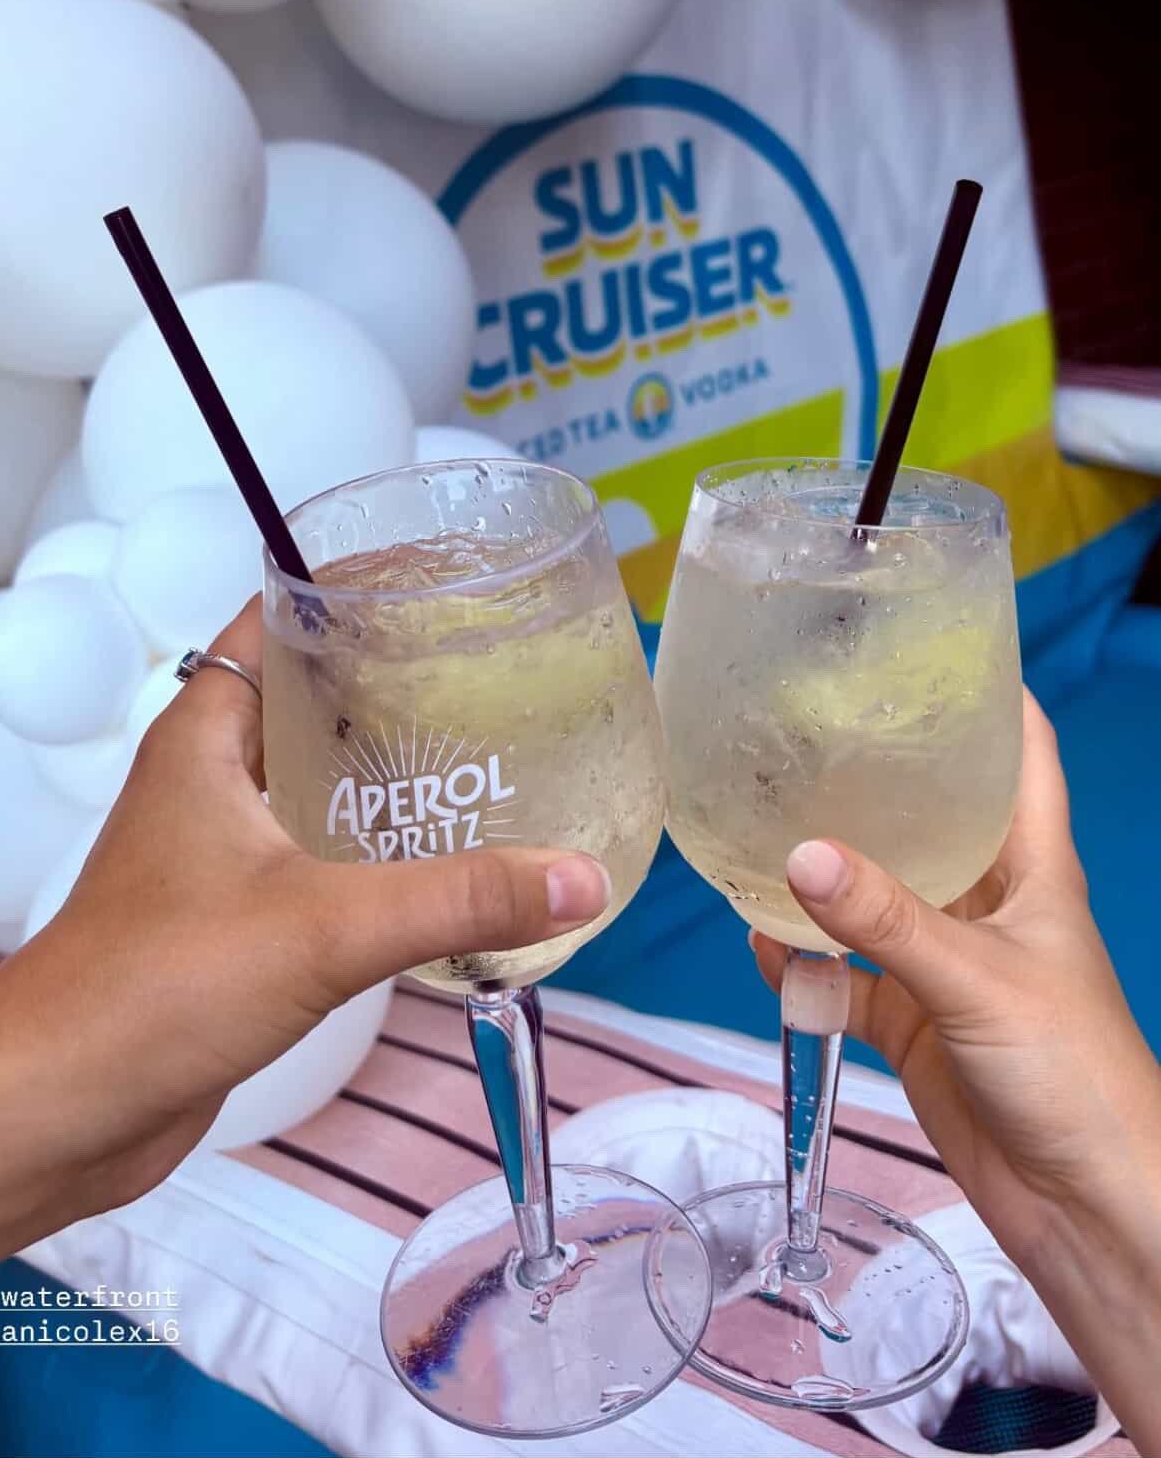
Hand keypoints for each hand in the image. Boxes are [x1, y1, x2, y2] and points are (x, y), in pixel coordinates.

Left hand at [0, 598, 609, 1222]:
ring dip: (390, 768)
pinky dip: (377, 848)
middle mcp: (209, 778)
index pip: (279, 613)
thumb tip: (578, 878)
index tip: (446, 581)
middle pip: (310, 693)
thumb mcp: (322, 929)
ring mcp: (217, 850)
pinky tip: (447, 869)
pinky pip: (319, 856)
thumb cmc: (149, 992)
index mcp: (206, 734)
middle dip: (396, 679)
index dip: (355, 586)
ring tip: (493, 758)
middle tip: (496, 672)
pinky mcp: (233, 920)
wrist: (53, 1112)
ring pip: (317, 779)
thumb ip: (456, 899)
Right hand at [752, 690, 1160, 1279]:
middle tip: (798, 725)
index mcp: (1033, 867)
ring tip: (752, 828)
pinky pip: (847, 975)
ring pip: (877, 896)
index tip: (927, 634)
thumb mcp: (980, 981)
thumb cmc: (1076, 1075)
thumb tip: (798, 856)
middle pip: (931, 815)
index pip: (1020, 751)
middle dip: (872, 776)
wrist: (1090, 1208)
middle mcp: (990, 902)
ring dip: (823, 875)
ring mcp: (949, 963)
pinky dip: (805, 963)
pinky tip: (761, 944)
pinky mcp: (916, 1023)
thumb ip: (887, 921)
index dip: (988, 689)